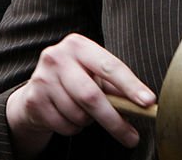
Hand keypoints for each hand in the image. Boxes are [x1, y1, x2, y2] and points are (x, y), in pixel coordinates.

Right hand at [5, 34, 154, 158]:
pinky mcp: (34, 99)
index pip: (110, 66)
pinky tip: (68, 116)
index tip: (147, 101)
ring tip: (85, 113)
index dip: (130, 85)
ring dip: (88, 122)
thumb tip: (145, 104)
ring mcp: (43, 78)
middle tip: (132, 137)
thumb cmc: (74, 80)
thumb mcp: (93, 74)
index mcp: (78, 45)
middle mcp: (57, 56)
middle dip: (114, 120)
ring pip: (78, 115)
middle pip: (92, 96)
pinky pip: (64, 125)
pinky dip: (73, 128)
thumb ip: (115, 86)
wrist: (35, 91)